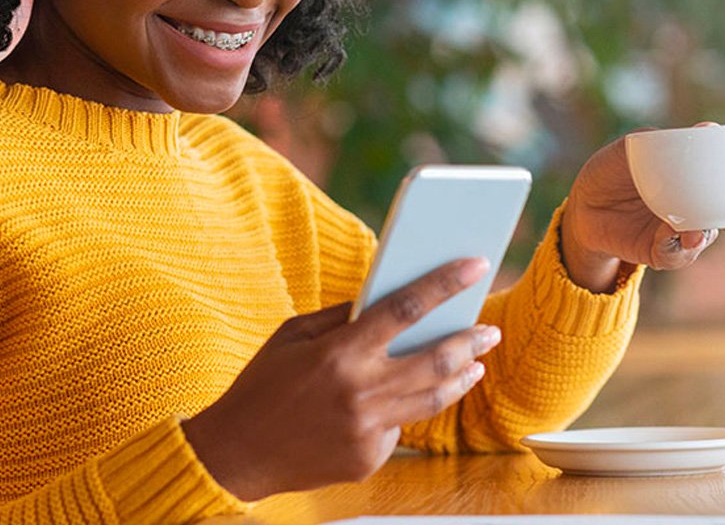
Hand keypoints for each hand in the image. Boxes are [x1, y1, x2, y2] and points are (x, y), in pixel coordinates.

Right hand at [182, 257, 500, 499]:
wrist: (235, 454)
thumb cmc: (261, 385)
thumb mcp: (293, 335)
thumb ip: (342, 317)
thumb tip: (385, 299)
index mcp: (339, 353)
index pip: (405, 308)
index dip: (445, 284)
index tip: (474, 265)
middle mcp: (359, 392)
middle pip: (436, 360)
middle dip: (470, 340)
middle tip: (490, 329)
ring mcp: (366, 430)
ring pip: (432, 400)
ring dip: (460, 377)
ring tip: (475, 363)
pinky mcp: (367, 459)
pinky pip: (399, 428)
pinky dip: (405, 409)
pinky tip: (407, 398)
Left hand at [561, 124, 724, 291]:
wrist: (582, 204)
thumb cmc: (611, 170)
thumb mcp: (630, 149)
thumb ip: (662, 142)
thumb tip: (706, 130)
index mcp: (694, 178)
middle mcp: (694, 206)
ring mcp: (679, 230)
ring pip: (703, 237)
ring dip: (701, 236)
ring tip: (691, 233)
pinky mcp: (660, 252)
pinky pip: (675, 255)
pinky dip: (676, 248)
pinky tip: (670, 236)